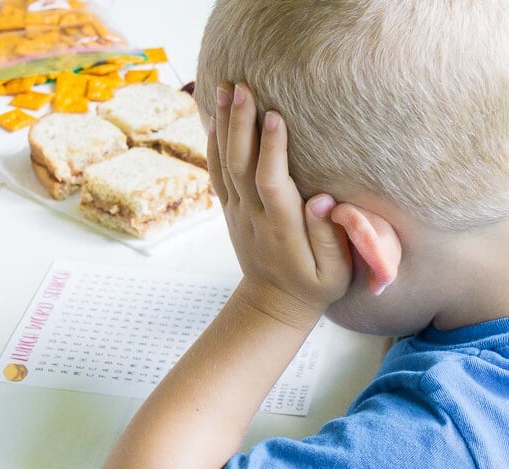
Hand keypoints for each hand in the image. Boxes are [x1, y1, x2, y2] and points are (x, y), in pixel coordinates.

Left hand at [210, 83, 351, 325]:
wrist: (272, 304)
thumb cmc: (313, 286)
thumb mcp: (333, 272)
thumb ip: (328, 237)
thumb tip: (321, 199)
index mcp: (281, 228)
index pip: (271, 182)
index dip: (272, 148)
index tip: (275, 113)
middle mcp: (253, 216)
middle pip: (240, 165)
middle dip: (240, 124)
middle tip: (241, 86)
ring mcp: (237, 212)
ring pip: (224, 164)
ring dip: (223, 126)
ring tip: (222, 88)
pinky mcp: (230, 210)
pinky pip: (217, 173)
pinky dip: (213, 145)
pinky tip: (214, 119)